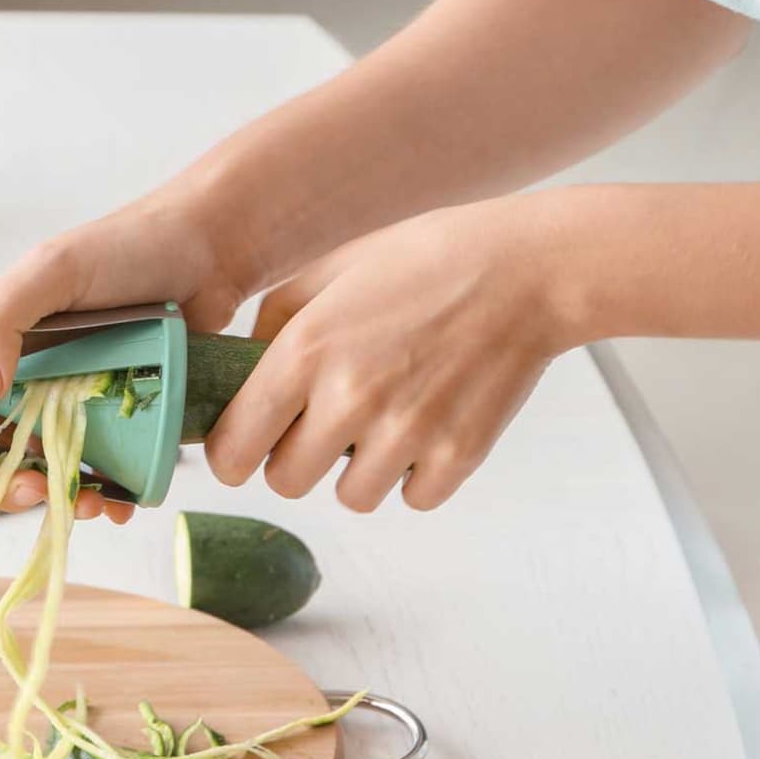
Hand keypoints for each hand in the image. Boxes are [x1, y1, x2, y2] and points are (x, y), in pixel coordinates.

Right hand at [0, 195, 247, 521]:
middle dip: (2, 486)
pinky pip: (96, 471)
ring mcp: (67, 400)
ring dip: (57, 499)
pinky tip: (119, 500)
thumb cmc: (127, 247)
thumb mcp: (52, 268)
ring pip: (41, 469)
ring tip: (90, 502)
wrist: (211, 252)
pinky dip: (102, 495)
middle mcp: (18, 374)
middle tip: (36, 490)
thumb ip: (0, 317)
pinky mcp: (113, 418)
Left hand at [207, 195, 578, 511]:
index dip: (232, 455)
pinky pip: (413, 499)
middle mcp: (350, 399)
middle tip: (321, 428)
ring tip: (383, 421)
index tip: (246, 447)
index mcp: (306, 351)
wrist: (527, 270)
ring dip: (357, 471)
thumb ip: (275, 322)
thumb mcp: (330, 269)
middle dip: (295, 461)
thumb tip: (242, 372)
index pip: (234, 448)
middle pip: (286, 482)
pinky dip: (415, 475)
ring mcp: (407, 432)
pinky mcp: (458, 455)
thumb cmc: (427, 259)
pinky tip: (426, 429)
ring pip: (350, 498)